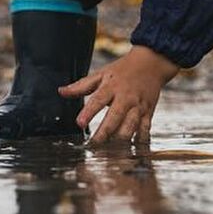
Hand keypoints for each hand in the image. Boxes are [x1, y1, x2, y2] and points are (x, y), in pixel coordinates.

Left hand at [59, 45, 179, 143]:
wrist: (151, 63)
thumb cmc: (123, 70)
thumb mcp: (101, 74)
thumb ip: (81, 86)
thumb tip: (61, 91)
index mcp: (112, 87)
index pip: (98, 100)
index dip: (89, 113)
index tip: (79, 124)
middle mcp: (126, 98)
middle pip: (115, 117)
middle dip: (104, 132)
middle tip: (94, 144)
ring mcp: (138, 106)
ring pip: (130, 126)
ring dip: (120, 139)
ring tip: (110, 150)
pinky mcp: (148, 113)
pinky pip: (144, 130)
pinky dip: (138, 141)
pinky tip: (130, 150)